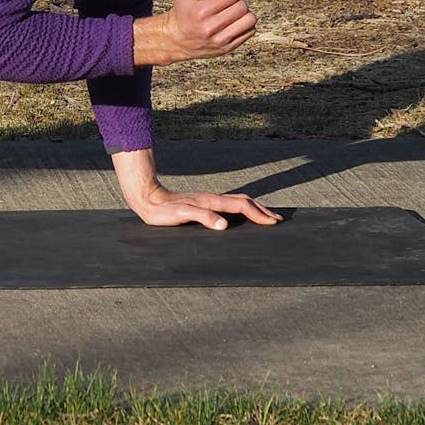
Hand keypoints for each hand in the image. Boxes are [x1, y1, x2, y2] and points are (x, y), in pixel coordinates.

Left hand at [113, 147, 281, 228]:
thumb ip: (203, 218)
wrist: (147, 199)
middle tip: (277, 219)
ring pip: (237, 202)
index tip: (273, 222)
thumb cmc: (163, 211)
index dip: (258, 214)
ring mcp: (208, 201)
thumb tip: (224, 225)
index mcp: (211, 202)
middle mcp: (212, 199)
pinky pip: (228, 206)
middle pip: (244, 201)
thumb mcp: (182, 215)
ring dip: (254, 209)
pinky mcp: (203, 205)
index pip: (241, 206)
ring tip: (265, 217)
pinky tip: (240, 216)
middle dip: (262, 210)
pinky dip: (241, 210)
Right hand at [133, 0, 257, 65]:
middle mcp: (210, 28)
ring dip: (243, 12)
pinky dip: (245, 24)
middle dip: (235, 0)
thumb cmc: (182, 11)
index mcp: (199, 12)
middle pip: (241, 6)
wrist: (176, 40)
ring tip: (232, 12)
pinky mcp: (227, 48)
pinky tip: (233, 22)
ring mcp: (220, 40)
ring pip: (249, 20)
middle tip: (225, 3)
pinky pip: (250, 31)